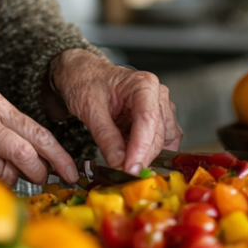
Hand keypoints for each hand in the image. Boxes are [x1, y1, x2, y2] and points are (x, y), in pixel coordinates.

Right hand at [0, 85, 79, 185]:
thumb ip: (5, 124)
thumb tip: (36, 155)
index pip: (38, 132)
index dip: (59, 155)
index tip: (72, 171)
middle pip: (25, 155)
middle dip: (39, 174)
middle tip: (39, 180)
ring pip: (3, 173)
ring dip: (10, 182)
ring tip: (2, 174)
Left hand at [48, 49, 181, 175]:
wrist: (84, 75)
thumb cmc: (86, 82)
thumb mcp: (89, 107)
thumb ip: (105, 135)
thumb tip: (118, 162)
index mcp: (144, 84)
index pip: (148, 119)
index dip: (141, 147)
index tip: (130, 169)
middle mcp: (158, 95)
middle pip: (158, 134)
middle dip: (141, 156)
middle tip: (121, 172)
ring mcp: (160, 109)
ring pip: (163, 142)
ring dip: (144, 156)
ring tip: (122, 160)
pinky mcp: (158, 121)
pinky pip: (160, 143)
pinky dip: (145, 153)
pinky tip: (128, 154)